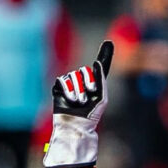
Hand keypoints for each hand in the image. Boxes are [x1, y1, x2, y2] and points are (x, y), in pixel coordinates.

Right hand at [45, 41, 112, 167]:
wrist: (77, 125)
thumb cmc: (91, 115)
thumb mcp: (102, 97)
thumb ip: (101, 79)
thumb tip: (96, 62)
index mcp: (95, 84)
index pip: (100, 67)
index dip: (104, 54)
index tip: (108, 42)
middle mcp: (83, 82)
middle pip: (84, 70)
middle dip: (88, 80)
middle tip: (90, 92)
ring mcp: (70, 84)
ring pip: (73, 75)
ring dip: (78, 88)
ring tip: (79, 101)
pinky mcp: (59, 88)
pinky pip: (63, 80)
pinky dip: (68, 88)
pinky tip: (71, 99)